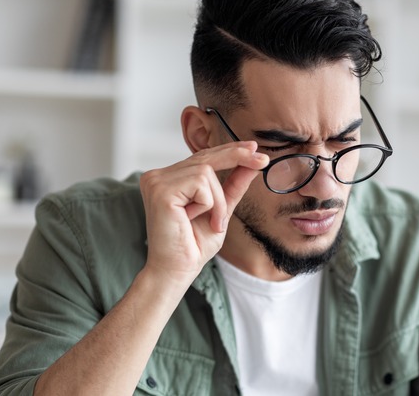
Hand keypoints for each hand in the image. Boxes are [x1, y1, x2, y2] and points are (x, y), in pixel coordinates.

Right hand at [139, 141, 268, 286]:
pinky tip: (194, 219)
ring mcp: (156, 180)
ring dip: (217, 200)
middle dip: (237, 157)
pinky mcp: (160, 189)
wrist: (179, 270)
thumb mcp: (221, 209)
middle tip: (262, 160)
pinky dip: (209, 204)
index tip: (254, 148)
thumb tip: (253, 161)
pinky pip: (201, 183)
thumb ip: (233, 184)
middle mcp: (158, 175)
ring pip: (207, 171)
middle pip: (205, 156)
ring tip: (210, 221)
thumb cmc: (194, 244)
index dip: (230, 150)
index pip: (202, 156)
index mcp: (169, 178)